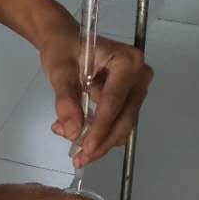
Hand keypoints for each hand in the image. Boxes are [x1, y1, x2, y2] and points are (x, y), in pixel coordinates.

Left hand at [36, 13, 153, 169]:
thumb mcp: (59, 71)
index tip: (86, 149)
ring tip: (73, 147)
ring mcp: (137, 87)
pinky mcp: (130, 98)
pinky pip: (117, 121)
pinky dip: (99, 132)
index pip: (115, 101)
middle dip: (101, 141)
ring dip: (99, 140)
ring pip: (122, 124)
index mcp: (126, 61)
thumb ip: (65, 100)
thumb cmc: (62, 49)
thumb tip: (72, 132)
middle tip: (79, 158)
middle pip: (124, 117)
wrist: (63, 40)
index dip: (100, 128)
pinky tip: (75, 132)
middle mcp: (139, 74)